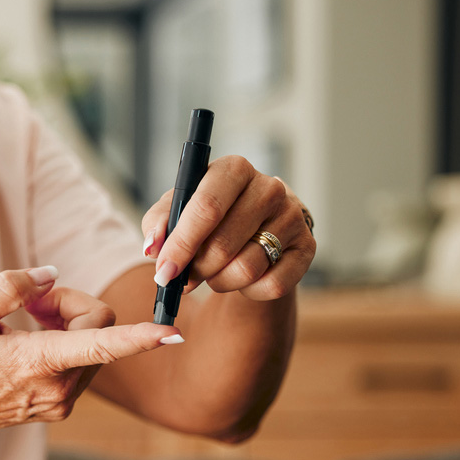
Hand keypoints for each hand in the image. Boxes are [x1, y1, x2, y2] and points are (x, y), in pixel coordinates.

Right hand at [0, 267, 180, 442]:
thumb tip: (50, 275)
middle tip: (30, 304)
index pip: (103, 345)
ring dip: (67, 324)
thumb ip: (12, 287)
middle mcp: (57, 388)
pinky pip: (81, 362)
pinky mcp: (58, 407)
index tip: (172, 333)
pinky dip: (63, 343)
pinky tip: (27, 343)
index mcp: (37, 363)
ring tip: (24, 324)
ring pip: (93, 344)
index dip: (140, 337)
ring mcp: (60, 402)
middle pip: (99, 327)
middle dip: (71, 305)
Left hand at [141, 155, 315, 299]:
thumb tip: (153, 247)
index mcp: (233, 169)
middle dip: (197, 270)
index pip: (206, 208)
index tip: (163, 272)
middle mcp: (269, 187)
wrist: (256, 227)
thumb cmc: (209, 217)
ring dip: (220, 282)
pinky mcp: (307, 248)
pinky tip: (241, 279)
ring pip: (246, 269)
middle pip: (223, 244)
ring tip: (214, 274)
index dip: (181, 245)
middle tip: (185, 278)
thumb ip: (159, 223)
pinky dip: (249, 291)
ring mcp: (293, 217)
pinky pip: (272, 285)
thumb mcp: (178, 210)